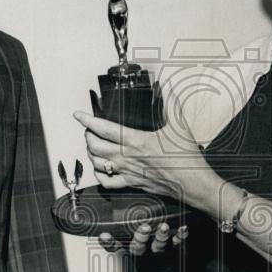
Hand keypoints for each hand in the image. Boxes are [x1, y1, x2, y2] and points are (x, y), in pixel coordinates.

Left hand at [73, 110, 209, 198]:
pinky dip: (99, 176)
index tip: (79, 115)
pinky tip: (100, 169)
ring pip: (97, 164)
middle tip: (89, 130)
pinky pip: (107, 183)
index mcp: (136, 141)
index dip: (88, 121)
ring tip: (92, 146)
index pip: (104, 129)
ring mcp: (127, 172)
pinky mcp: (132, 184)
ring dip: (91, 154)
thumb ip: (170, 104)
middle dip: (87, 136)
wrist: (192, 184)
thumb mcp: (179, 126)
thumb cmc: (186, 158)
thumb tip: (166, 88)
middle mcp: (127, 157)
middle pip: (95, 147)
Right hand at [99, 221, 188, 256]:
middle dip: (141, 237)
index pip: (117, 249)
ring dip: (161, 236)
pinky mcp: (175, 253)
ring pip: (159, 246)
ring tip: (164, 227)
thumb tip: (103, 231)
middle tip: (144, 228)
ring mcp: (159, 255)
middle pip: (139, 248)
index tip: (104, 236)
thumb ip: (119, 246)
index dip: (110, 243)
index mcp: (130, 257)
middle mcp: (143, 256)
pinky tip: (184, 228)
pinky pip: (178, 245)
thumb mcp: (130, 258)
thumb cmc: (145, 266)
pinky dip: (181, 237)